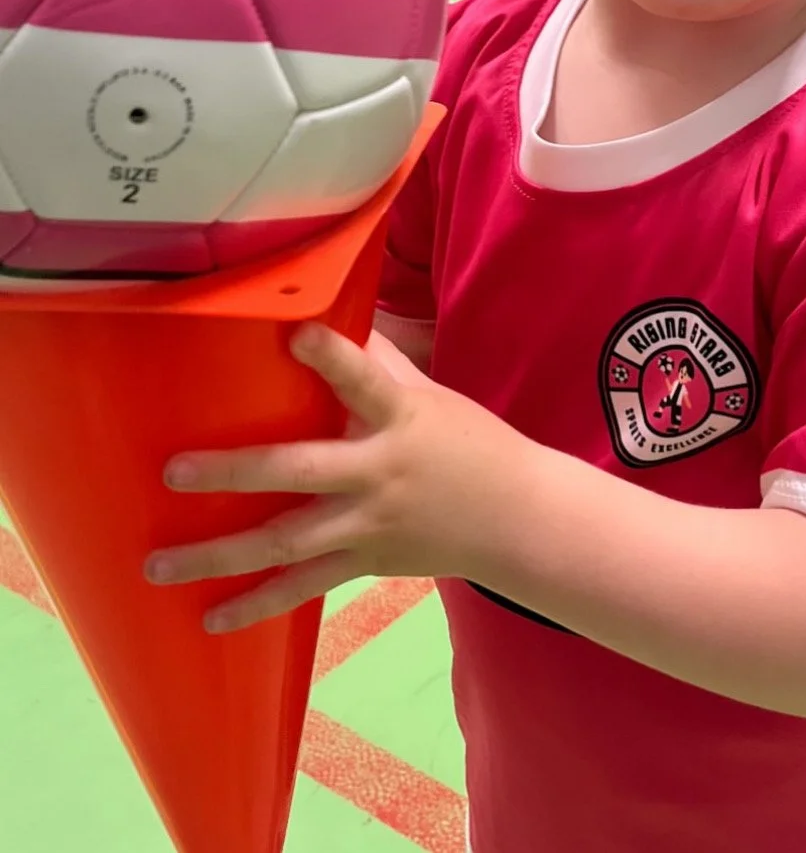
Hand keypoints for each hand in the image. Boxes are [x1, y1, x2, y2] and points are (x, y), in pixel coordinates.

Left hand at [143, 323, 534, 632]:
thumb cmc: (468, 442)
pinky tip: (210, 618)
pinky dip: (258, 604)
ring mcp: (370, 523)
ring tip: (159, 564)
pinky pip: (304, 587)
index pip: (367, 380)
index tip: (296, 333)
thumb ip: (377, 365)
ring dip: (221, 554)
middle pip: (303, 471)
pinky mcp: (365, 562)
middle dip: (237, 472)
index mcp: (401, 418)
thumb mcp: (430, 396)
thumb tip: (323, 317)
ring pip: (289, 541)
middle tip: (174, 472)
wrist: (516, 520)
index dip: (334, 357)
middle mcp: (380, 472)